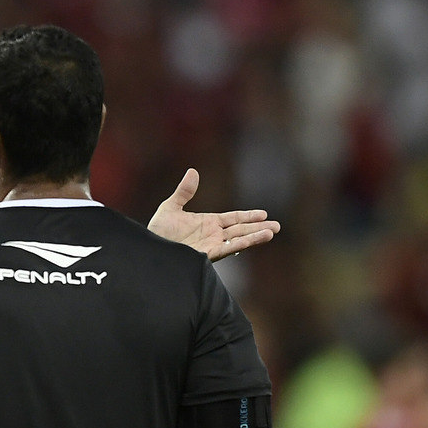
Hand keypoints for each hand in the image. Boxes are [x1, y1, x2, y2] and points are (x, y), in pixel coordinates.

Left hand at [148, 169, 278, 260]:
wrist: (149, 249)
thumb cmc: (157, 232)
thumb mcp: (170, 208)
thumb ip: (184, 192)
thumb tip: (193, 172)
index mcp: (207, 224)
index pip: (233, 219)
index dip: (248, 216)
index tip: (264, 214)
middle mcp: (212, 236)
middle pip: (241, 230)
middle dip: (259, 228)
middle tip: (277, 227)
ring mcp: (210, 246)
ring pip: (238, 240)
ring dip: (255, 236)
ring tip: (272, 232)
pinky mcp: (206, 255)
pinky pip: (225, 249)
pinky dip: (239, 245)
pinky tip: (251, 241)